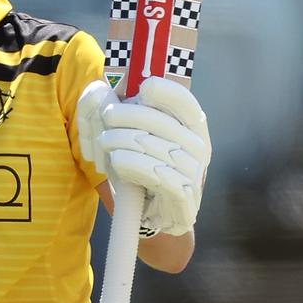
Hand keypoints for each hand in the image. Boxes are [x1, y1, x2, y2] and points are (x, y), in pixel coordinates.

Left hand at [77, 76, 211, 236]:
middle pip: (163, 123)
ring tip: (104, 141)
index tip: (143, 87)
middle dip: (129, 115)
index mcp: (193, 128)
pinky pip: (157, 174)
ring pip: (155, 147)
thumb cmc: (147, 169)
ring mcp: (194, 172)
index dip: (167, 91)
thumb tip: (105, 89)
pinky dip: (133, 164)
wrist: (159, 216)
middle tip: (106, 114)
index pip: (186, 103)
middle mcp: (199, 147)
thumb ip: (133, 114)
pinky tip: (116, 161)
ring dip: (123, 140)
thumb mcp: (144, 139)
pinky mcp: (184, 196)